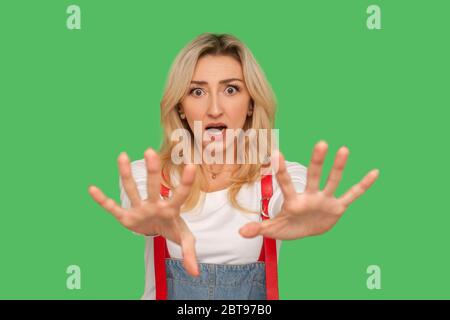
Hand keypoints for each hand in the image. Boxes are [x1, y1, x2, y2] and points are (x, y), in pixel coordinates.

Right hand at [88, 148, 199, 276]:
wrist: (158, 230)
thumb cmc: (173, 229)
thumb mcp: (184, 240)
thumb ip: (190, 253)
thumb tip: (195, 273)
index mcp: (171, 209)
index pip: (180, 195)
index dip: (186, 182)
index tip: (191, 166)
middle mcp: (154, 205)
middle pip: (153, 186)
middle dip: (152, 171)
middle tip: (150, 151)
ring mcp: (140, 209)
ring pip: (132, 190)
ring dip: (126, 174)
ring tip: (122, 155)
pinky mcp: (126, 216)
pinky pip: (113, 208)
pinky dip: (102, 201)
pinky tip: (92, 189)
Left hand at [239, 141, 379, 239]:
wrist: (307, 231)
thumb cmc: (289, 227)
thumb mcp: (274, 230)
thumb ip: (259, 229)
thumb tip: (241, 232)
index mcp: (293, 201)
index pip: (285, 183)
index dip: (280, 170)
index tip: (276, 153)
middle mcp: (310, 195)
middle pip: (313, 176)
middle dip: (316, 162)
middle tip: (321, 143)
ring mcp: (325, 199)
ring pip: (333, 181)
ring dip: (338, 168)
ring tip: (344, 149)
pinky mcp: (338, 207)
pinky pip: (352, 195)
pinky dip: (362, 186)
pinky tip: (374, 172)